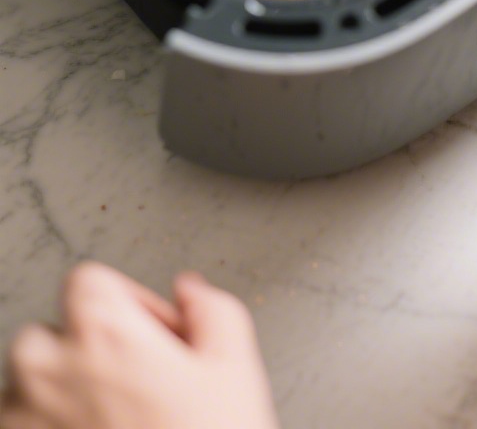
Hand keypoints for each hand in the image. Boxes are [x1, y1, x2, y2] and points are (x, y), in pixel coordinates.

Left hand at [1, 263, 278, 428]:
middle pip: (52, 331)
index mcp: (104, 332)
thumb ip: (213, 308)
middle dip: (89, 349)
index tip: (151, 332)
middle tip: (133, 381)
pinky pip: (24, 425)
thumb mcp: (234, 367)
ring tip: (115, 421)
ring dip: (63, 394)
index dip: (128, 302)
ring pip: (30, 386)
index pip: (90, 280)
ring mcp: (26, 420)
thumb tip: (191, 293)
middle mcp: (52, 371)